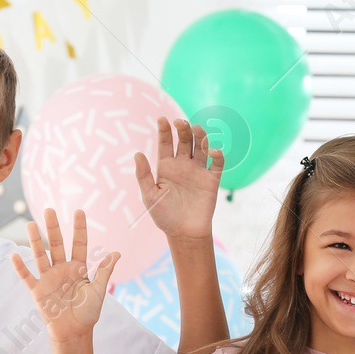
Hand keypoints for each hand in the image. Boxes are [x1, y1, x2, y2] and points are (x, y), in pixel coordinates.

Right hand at [11, 209, 119, 344]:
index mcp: (78, 268)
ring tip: (30, 224)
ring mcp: (48, 278)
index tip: (78, 211)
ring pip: (41, 255)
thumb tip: (116, 253)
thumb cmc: (88, 313)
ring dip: (36, 241)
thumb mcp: (99, 291)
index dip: (79, 228)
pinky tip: (15, 255)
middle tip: (49, 210)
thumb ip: (104, 272)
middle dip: (53, 228)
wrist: (74, 333)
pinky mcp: (37, 290)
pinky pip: (27, 276)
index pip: (79, 244)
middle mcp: (62, 269)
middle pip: (57, 244)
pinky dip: (20, 267)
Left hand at [134, 117, 224, 241]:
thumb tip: (137, 154)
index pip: (165, 143)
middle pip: (184, 140)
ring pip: (201, 147)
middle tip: (180, 122)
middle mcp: (183, 165)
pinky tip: (213, 151)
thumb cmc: (164, 216)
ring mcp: (198, 171)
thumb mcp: (150, 196)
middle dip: (183, 129)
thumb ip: (143, 175)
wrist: (184, 233)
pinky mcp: (212, 179)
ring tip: (196, 129)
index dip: (164, 130)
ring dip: (200, 136)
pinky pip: (217, 163)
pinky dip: (217, 154)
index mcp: (166, 167)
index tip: (162, 119)